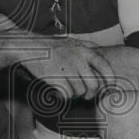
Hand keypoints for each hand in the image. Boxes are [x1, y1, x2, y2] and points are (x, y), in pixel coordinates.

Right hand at [0, 9, 114, 99]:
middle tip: (84, 96)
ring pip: (79, 92)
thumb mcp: (71, 41)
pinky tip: (56, 93)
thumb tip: (100, 49)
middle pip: (93, 86)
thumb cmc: (49, 46)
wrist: (28, 47)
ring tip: (65, 90)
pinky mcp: (57, 79)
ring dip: (74, 95)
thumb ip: (86, 46)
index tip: (109, 88)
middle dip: (90, 94)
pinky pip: (66, 96)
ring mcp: (68, 70)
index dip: (110, 79)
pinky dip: (62, 98)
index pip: (105, 66)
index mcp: (84, 50)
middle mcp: (79, 60)